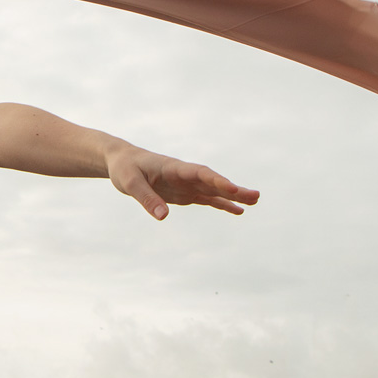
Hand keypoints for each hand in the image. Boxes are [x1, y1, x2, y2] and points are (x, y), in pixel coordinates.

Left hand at [106, 147, 259, 220]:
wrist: (121, 161)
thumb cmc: (124, 168)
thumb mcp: (130, 183)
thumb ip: (146, 198)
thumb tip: (163, 217)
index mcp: (173, 167)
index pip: (199, 173)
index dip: (217, 180)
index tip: (234, 188)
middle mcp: (184, 175)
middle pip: (213, 181)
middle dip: (234, 189)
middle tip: (256, 196)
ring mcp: (186, 184)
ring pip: (214, 190)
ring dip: (234, 196)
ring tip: (255, 202)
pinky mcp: (184, 193)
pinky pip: (207, 199)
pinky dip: (222, 204)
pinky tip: (238, 211)